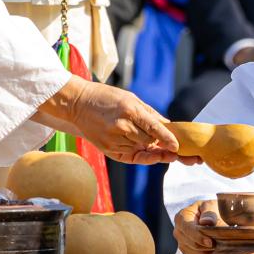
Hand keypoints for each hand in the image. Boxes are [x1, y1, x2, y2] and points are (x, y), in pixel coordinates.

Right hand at [36, 76, 188, 164]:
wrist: (77, 103)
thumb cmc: (106, 98)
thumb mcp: (131, 98)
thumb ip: (150, 114)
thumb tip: (168, 126)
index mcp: (129, 111)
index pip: (153, 128)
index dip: (167, 138)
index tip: (176, 146)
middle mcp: (121, 126)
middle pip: (149, 141)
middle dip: (157, 141)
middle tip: (163, 140)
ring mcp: (112, 139)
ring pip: (140, 149)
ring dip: (146, 146)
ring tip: (142, 136)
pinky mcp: (107, 149)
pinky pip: (129, 156)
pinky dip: (136, 151)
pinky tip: (136, 144)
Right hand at [174, 199, 223, 253]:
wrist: (211, 217)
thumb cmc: (210, 209)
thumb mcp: (211, 205)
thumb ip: (209, 212)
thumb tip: (206, 222)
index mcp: (181, 217)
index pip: (188, 229)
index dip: (199, 237)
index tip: (211, 242)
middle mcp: (178, 231)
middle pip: (191, 244)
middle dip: (206, 247)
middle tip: (222, 247)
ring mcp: (181, 243)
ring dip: (207, 253)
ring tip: (221, 250)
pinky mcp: (187, 252)